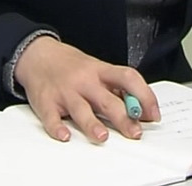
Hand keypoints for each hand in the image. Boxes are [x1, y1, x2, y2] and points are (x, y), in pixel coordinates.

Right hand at [13, 36, 159, 142]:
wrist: (38, 55)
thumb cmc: (71, 66)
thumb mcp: (97, 69)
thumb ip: (116, 88)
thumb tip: (140, 111)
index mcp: (101, 71)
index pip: (128, 78)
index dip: (144, 95)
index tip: (153, 113)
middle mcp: (85, 80)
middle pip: (107, 99)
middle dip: (123, 117)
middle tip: (134, 132)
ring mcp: (65, 91)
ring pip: (80, 109)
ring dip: (92, 123)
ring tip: (102, 137)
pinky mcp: (46, 101)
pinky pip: (51, 116)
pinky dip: (57, 127)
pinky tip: (65, 136)